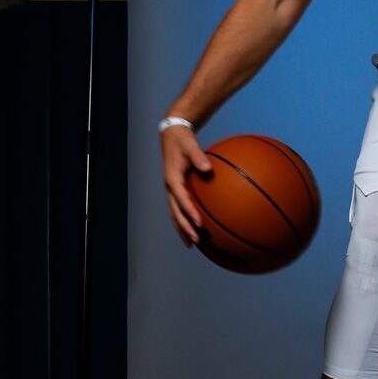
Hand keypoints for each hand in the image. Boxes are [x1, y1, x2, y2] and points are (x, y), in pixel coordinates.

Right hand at [162, 122, 212, 248]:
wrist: (172, 134)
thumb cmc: (183, 139)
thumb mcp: (190, 144)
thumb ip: (198, 156)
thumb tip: (208, 168)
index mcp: (172, 178)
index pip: (181, 199)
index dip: (189, 211)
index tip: (199, 223)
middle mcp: (170, 187)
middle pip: (175, 212)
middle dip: (185, 228)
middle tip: (196, 241)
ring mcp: (172, 189)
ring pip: (175, 214)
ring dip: (183, 229)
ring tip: (192, 244)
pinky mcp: (175, 189)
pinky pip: (179, 208)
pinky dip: (185, 220)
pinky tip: (194, 229)